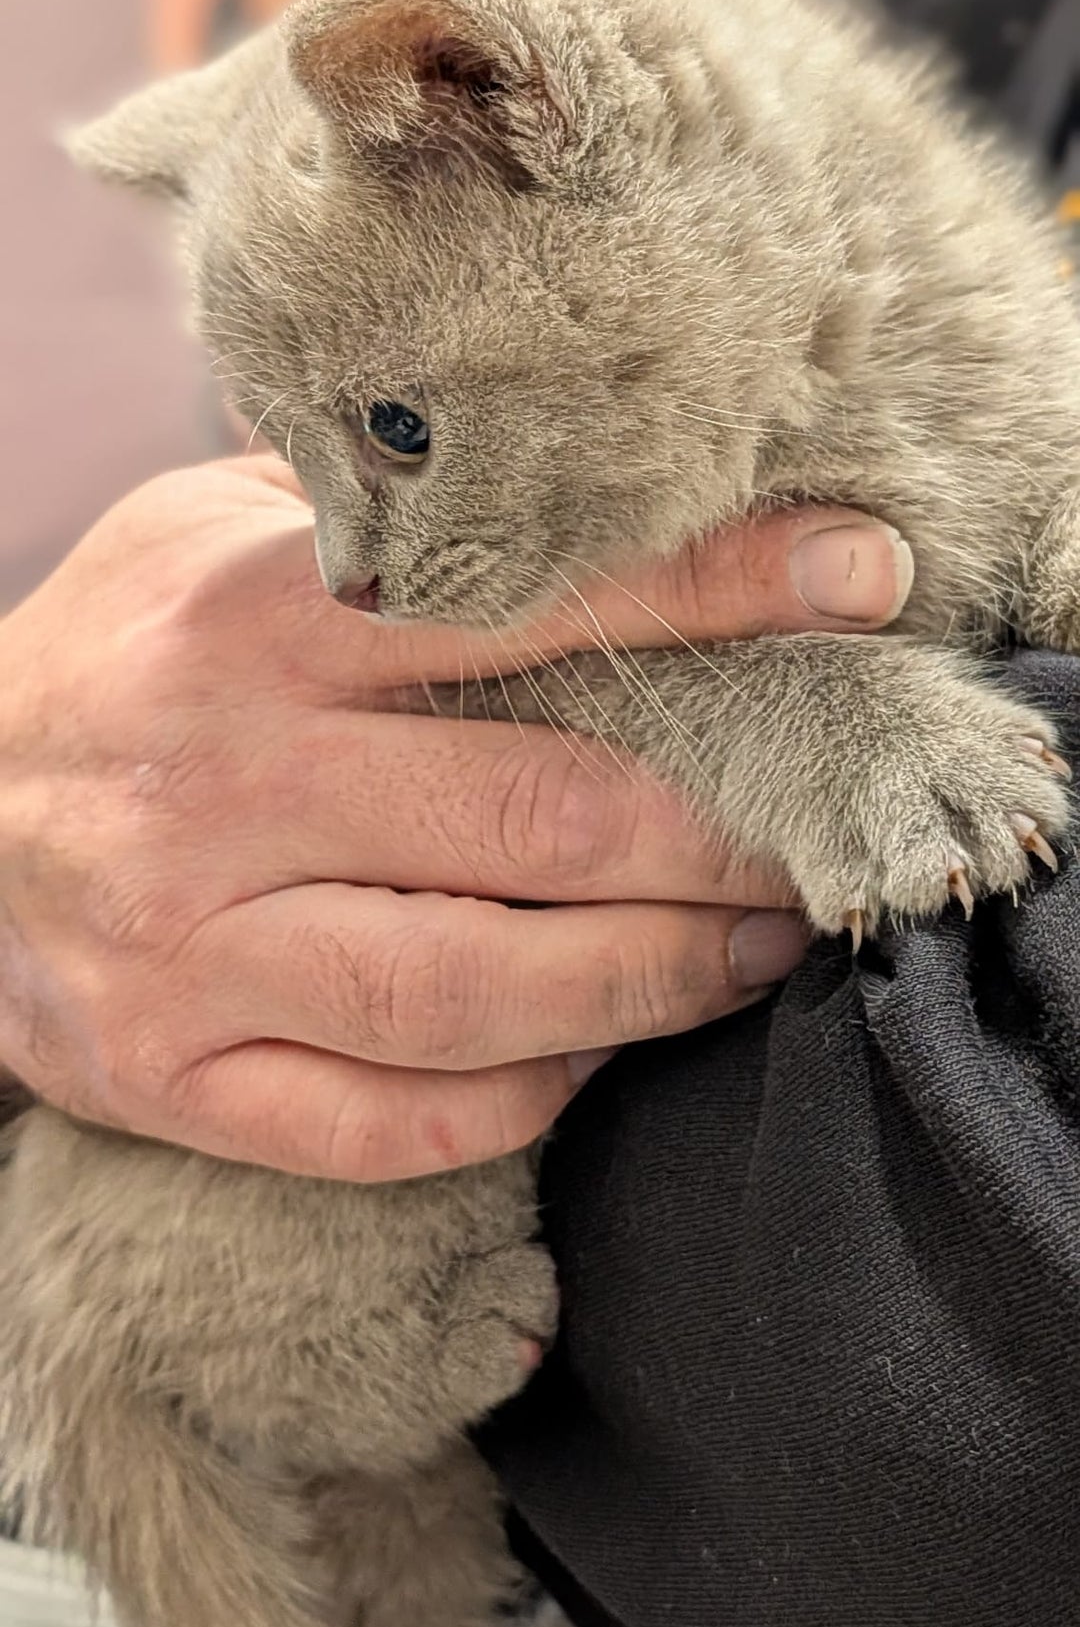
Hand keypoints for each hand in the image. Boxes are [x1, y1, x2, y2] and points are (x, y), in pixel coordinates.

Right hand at [0, 458, 910, 1178]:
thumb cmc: (105, 670)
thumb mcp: (195, 544)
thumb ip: (366, 533)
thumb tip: (581, 503)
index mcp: (241, 623)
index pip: (513, 599)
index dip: (705, 591)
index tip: (853, 581)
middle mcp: (217, 786)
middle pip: (530, 821)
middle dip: (718, 835)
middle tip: (826, 835)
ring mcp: (186, 950)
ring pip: (472, 993)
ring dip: (649, 981)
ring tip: (751, 952)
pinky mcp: (169, 1077)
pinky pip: (383, 1124)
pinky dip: (515, 1101)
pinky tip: (586, 1054)